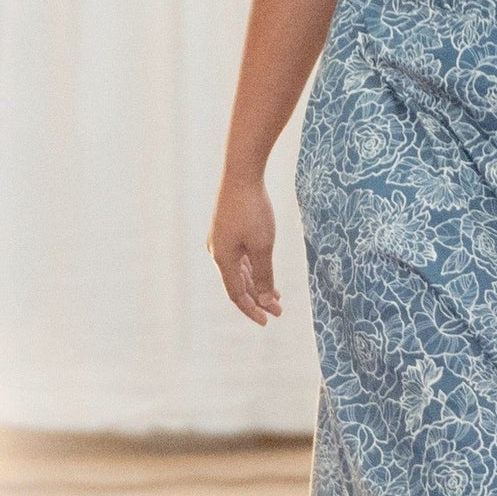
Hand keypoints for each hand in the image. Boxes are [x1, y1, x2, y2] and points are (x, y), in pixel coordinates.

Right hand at [207, 176, 283, 324]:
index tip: (268, 321)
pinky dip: (252, 268)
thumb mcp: (263, 247)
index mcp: (223, 260)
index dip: (252, 310)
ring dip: (256, 284)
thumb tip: (265, 301)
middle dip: (258, 299)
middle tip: (278, 311)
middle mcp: (218, 252)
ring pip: (239, 271)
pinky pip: (239, 257)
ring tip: (275, 296)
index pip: (237, 294)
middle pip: (237, 284)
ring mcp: (221, 240)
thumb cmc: (252, 210)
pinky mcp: (227, 229)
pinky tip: (264, 271)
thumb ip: (263, 276)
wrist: (241, 175)